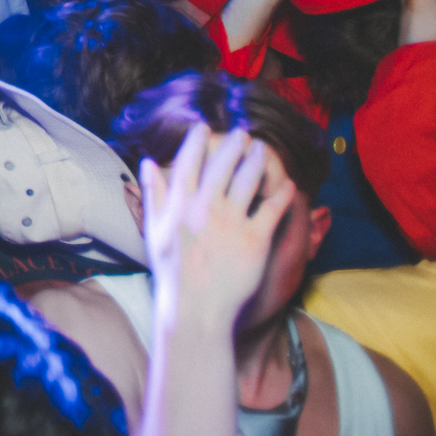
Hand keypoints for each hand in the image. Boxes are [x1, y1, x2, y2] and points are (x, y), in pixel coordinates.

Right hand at [141, 126, 293, 334]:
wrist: (195, 308)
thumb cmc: (171, 271)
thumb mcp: (153, 230)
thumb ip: (153, 194)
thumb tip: (148, 162)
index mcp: (178, 204)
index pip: (189, 161)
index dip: (197, 140)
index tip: (205, 127)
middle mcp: (205, 207)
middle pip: (223, 165)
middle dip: (234, 144)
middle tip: (243, 134)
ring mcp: (231, 222)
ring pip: (249, 180)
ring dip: (257, 161)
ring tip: (262, 150)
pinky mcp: (255, 239)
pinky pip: (272, 208)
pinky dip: (281, 193)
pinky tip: (287, 185)